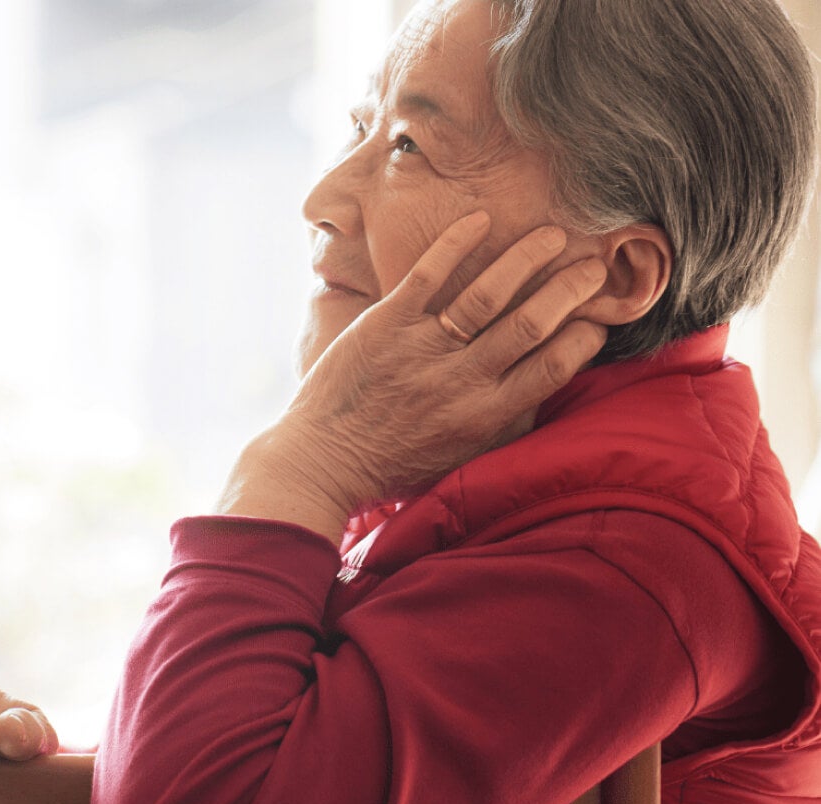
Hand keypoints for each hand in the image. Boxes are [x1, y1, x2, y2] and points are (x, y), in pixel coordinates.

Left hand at [219, 211, 607, 541]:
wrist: (323, 461)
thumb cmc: (393, 464)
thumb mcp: (460, 457)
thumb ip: (501, 424)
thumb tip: (542, 389)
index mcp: (485, 415)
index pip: (553, 367)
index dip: (583, 337)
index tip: (597, 318)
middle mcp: (461, 380)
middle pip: (532, 323)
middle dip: (570, 289)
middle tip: (592, 266)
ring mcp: (422, 347)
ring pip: (487, 294)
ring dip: (526, 258)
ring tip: (553, 235)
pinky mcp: (385, 324)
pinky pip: (427, 276)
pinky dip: (454, 245)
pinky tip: (480, 221)